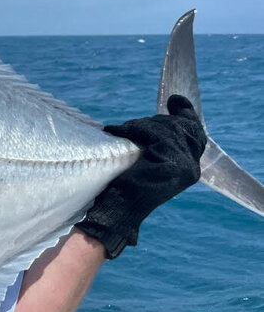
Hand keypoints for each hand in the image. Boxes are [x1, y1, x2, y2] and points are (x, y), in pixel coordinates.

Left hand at [76, 94, 206, 257]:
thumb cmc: (122, 190)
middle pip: (180, 127)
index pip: (195, 134)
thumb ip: (157, 147)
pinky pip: (153, 135)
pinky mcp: (172, 165)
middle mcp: (191, 168)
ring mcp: (184, 167)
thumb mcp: (145, 163)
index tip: (175, 101)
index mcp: (188, 168)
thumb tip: (161, 119)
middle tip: (128, 127)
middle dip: (153, 121)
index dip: (185, 114)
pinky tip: (116, 131)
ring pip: (165, 128)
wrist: (115, 210)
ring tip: (121, 131)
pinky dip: (132, 129)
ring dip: (139, 125)